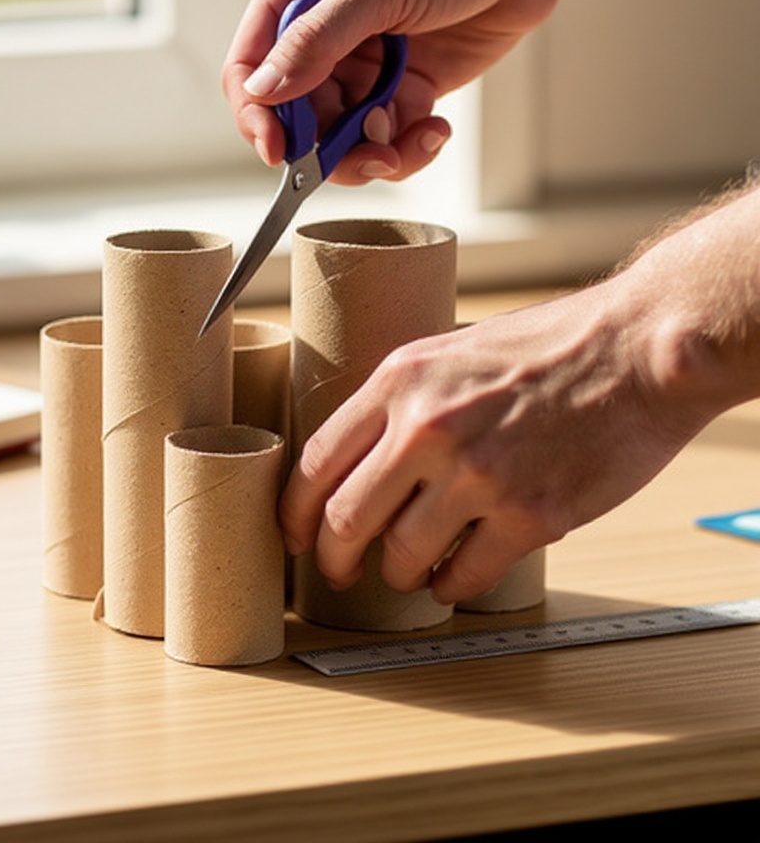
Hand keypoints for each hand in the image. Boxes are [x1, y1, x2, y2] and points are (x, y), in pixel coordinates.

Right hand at [222, 0, 563, 184]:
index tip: (280, 154)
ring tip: (414, 140)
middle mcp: (319, 35)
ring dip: (376, 154)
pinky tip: (435, 129)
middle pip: (296, 120)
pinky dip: (409, 148)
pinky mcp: (399, 91)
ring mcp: (360, 67)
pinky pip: (386, 142)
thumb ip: (316, 41)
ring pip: (340, 141)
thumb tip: (263, 90)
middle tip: (372, 156)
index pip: (249, 69)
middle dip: (330, 148)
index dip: (257, 117)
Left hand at [279, 279, 714, 603]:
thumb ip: (401, 401)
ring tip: (407, 572)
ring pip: (401, 555)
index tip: (295, 534)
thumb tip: (359, 457)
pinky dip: (449, 586)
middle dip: (332, 557)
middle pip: (346, 518)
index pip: (318, 462)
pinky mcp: (530, 514)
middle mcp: (428, 428)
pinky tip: (450, 580)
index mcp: (400, 381)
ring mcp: (478, 474)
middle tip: (337, 571)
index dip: (296, 511)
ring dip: (398, 575)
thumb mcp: (449, 351)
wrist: (635, 350)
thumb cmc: (547, 344)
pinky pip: (465, 574)